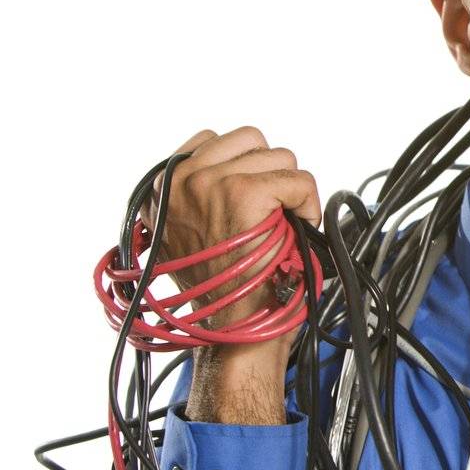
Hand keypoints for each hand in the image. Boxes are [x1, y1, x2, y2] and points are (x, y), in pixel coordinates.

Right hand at [138, 126, 320, 423]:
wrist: (232, 330)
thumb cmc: (222, 290)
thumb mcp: (191, 234)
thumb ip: (200, 195)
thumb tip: (236, 169)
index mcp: (160, 189)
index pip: (212, 139)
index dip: (243, 168)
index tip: (250, 201)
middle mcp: (178, 181)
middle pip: (251, 140)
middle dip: (270, 173)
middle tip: (270, 214)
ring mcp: (209, 183)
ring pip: (280, 156)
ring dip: (290, 189)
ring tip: (280, 226)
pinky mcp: (243, 192)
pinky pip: (298, 179)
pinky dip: (308, 203)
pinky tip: (298, 228)